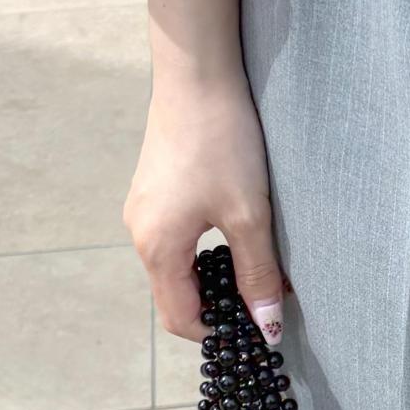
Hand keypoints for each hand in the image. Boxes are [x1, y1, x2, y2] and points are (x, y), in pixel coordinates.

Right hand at [125, 0, 286, 343]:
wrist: (197, 75)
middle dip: (218, 308)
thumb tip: (268, 326)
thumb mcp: (249, 215)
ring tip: (258, 269)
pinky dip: (206, 251)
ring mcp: (144, 210)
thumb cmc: (223, 143)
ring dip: (215, 278)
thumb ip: (258, 274)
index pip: (181, 319)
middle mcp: (140, 233)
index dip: (219, 334)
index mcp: (157, 248)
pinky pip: (176, 239)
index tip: (258, 331)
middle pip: (177, 295)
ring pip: (178, 267)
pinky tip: (239, 234)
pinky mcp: (155, 189)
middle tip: (265, 304)